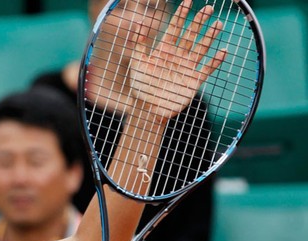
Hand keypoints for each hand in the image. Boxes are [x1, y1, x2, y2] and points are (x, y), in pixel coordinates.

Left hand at [129, 0, 226, 121]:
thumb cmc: (141, 87)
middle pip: (190, 35)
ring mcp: (187, 67)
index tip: (188, 0)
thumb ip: (138, 44)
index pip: (174, 28)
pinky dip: (215, 61)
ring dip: (210, 37)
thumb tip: (140, 22)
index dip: (181, 14)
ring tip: (218, 24)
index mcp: (164, 50)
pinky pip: (207, 69)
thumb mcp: (137, 63)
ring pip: (201, 48)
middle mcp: (177, 56)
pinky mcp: (194, 81)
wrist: (148, 109)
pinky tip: (223, 51)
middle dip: (199, 22)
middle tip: (208, 8)